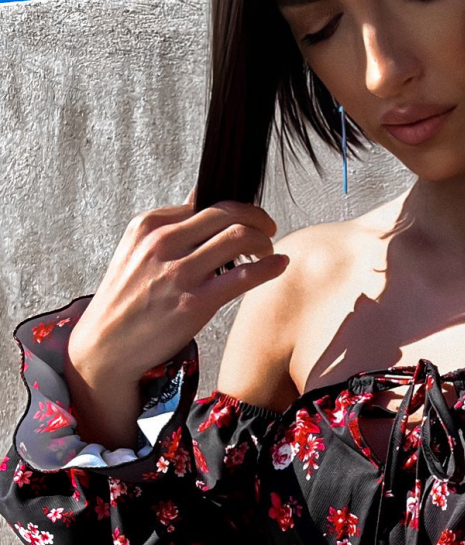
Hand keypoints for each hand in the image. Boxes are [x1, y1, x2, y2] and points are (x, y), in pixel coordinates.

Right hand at [68, 191, 286, 385]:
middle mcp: (163, 242)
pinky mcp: (195, 302)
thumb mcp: (136, 251)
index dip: (236, 210)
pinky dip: (269, 266)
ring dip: (264, 240)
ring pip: (239, 236)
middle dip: (257, 217)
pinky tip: (279, 265)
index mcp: (149, 224)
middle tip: (268, 229)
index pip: (206, 202)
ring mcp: (179, 272)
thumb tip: (200, 199)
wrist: (106, 345)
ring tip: (268, 251)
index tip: (248, 221)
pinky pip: (245, 275)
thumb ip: (169, 228)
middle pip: (227, 212)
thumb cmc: (126, 301)